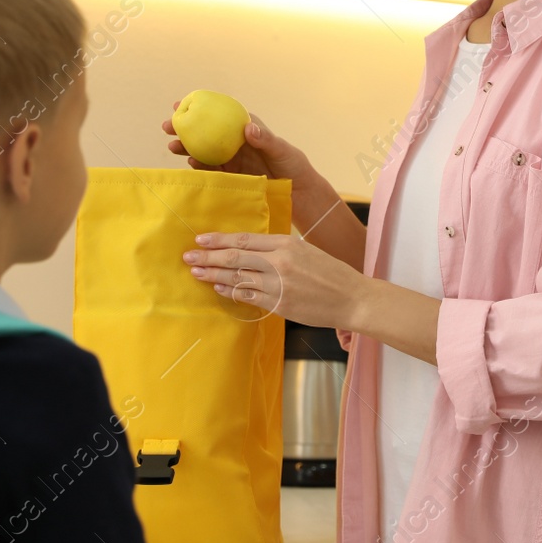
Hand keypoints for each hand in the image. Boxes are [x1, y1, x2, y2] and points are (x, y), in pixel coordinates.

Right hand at [162, 103, 309, 180]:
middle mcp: (236, 142)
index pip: (220, 114)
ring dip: (187, 148)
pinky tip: (190, 164)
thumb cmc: (294, 166)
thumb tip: (247, 128)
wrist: (298, 193)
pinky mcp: (231, 176)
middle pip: (207, 132)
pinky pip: (211, 170)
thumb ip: (265, 140)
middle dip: (186, 128)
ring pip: (205, 151)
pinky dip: (199, 167)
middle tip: (167, 126)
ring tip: (173, 147)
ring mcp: (232, 159)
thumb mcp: (282, 150)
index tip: (181, 104)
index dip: (200, 107)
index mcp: (247, 129)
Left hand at [184, 232, 366, 329]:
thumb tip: (251, 250)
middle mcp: (279, 261)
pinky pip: (249, 296)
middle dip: (208, 257)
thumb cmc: (331, 273)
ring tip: (197, 273)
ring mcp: (278, 284)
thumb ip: (279, 249)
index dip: (219, 240)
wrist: (352, 297)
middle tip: (188, 257)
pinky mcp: (280, 303)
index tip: (200, 239)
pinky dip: (231, 292)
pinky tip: (219, 289)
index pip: (244, 239)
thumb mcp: (305, 251)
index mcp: (286, 243)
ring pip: (238, 278)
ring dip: (214, 276)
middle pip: (235, 257)